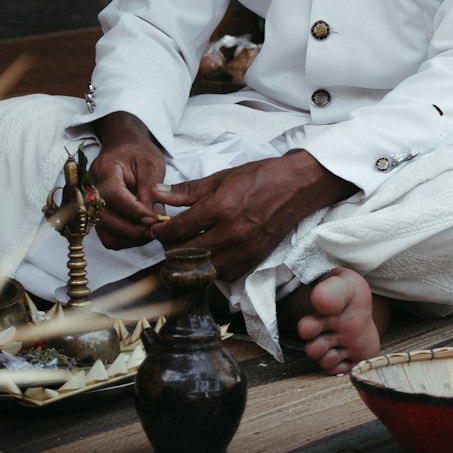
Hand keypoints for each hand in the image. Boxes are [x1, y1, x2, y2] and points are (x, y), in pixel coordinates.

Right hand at [91, 111, 166, 249]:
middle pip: (105, 218)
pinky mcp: (98, 214)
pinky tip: (140, 232)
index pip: (114, 195)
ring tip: (149, 232)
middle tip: (155, 229)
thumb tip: (153, 217)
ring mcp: (93, 204)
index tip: (153, 218)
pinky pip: (107, 234)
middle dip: (133, 229)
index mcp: (105, 169)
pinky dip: (123, 239)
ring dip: (128, 238)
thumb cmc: (138, 152)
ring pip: (105, 232)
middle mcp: (93, 188)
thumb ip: (151, 190)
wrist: (124, 146)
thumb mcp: (151, 163)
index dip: (134, 211)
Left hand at [151, 150, 354, 282]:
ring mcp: (245, 249)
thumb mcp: (222, 177)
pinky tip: (208, 257)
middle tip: (166, 241)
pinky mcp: (255, 260)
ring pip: (204, 270)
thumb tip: (158, 193)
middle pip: (188, 253)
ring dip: (189, 263)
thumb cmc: (260, 178)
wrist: (297, 187)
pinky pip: (225, 275)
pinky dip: (211, 270)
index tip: (155, 229)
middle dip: (170, 249)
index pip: (180, 228)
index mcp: (222, 207)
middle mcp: (233, 232)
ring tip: (184, 250)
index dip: (161, 231)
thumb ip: (188, 190)